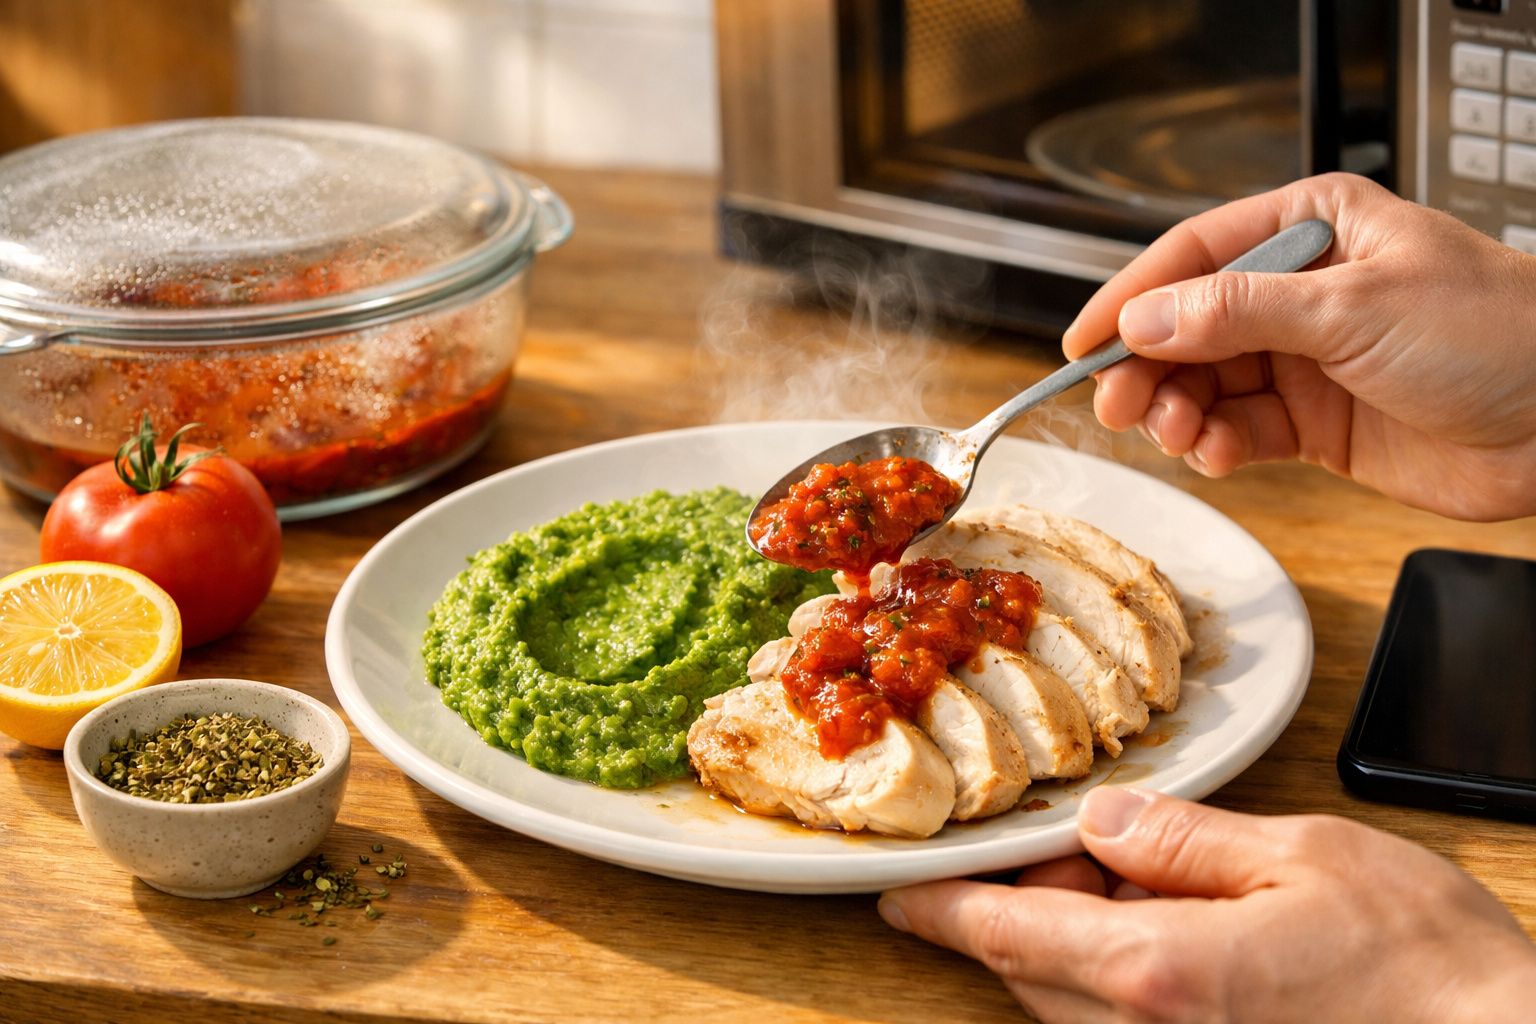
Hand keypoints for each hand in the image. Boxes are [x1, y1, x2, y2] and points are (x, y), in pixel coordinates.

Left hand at [879, 788, 1535, 1022]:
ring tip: (1129, 884)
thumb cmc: (1423, 968)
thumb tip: (1102, 821)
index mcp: (1154, 973)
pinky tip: (1167, 933)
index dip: (940, 909)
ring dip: (1071, 941)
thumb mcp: (1301, 858)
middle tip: (1059, 849)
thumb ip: (1182, 841)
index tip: (895, 894)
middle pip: (1030, 969)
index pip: (1004, 934)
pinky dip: (1116, 975)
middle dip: (1024, 906)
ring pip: (1071, 1002)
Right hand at [1063, 172, 1535, 520]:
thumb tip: (1145, 318)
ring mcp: (1305, 357)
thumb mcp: (1353, 307)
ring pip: (1204, 382)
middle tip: (1116, 403)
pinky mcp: (1315, 421)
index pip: (1193, 255)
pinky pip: (1238, 430)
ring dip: (1177, 411)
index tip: (1082, 341)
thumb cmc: (1496, 332)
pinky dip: (1215, 445)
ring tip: (1176, 432)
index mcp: (1314, 226)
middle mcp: (1300, 288)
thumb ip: (1238, 312)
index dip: (1130, 297)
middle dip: (1147, 366)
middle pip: (1186, 324)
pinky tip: (1215, 453)